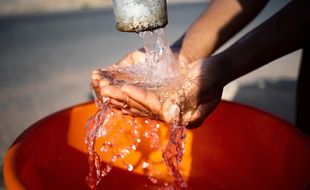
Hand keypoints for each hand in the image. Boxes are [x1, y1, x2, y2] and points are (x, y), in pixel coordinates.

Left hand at [92, 54, 223, 127]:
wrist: (214, 70)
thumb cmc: (213, 76)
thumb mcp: (205, 86)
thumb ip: (189, 99)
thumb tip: (170, 113)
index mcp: (184, 117)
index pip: (157, 108)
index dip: (141, 98)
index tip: (125, 88)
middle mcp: (172, 116)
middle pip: (143, 109)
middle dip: (124, 99)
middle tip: (105, 90)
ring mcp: (165, 109)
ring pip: (139, 106)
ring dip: (121, 98)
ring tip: (103, 91)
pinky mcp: (161, 101)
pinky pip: (142, 101)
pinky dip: (128, 97)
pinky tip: (115, 94)